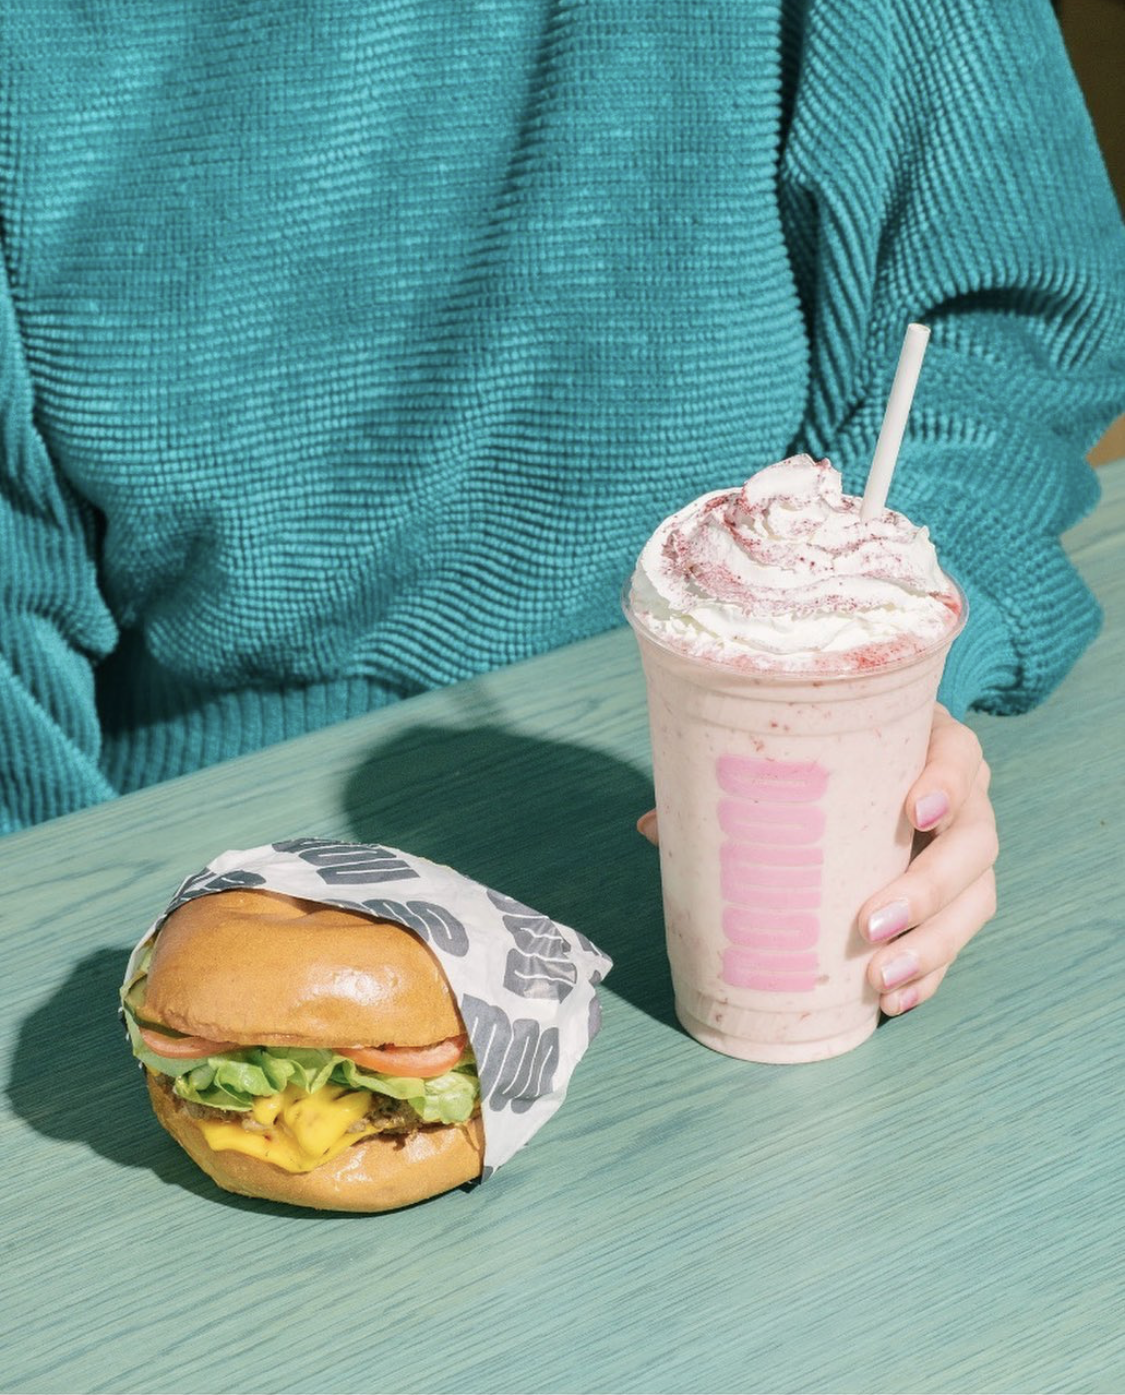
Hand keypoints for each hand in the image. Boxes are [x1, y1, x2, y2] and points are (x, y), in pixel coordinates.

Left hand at [635, 705, 997, 1017]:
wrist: (869, 785)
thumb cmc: (824, 767)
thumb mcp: (793, 764)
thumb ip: (734, 789)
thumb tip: (653, 828)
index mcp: (926, 746)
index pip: (959, 753)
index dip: (947, 780)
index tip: (914, 808)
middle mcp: (961, 799)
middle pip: (974, 842)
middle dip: (928, 889)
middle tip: (869, 924)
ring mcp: (964, 854)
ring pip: (975, 900)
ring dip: (933, 946)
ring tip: (880, 979)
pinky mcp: (958, 903)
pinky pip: (958, 943)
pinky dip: (930, 975)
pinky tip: (893, 1001)